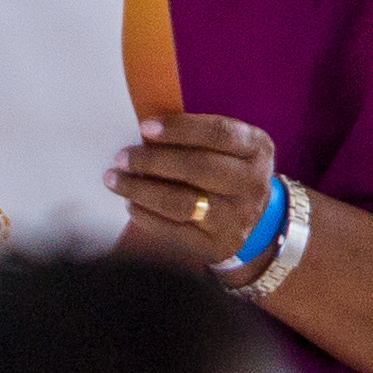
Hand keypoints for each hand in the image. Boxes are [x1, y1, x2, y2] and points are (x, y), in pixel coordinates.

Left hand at [107, 114, 281, 271]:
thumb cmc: (226, 170)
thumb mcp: (227, 146)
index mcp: (256, 148)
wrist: (251, 219)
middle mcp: (252, 183)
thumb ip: (195, 136)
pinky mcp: (217, 245)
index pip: (219, 133)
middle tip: (121, 157)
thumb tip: (144, 132)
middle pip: (198, 167)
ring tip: (116, 180)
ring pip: (182, 202)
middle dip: (152, 161)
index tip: (144, 128)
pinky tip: (130, 203)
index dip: (180, 129)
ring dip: (141, 190)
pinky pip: (174, 231)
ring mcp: (237, 217)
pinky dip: (146, 216)